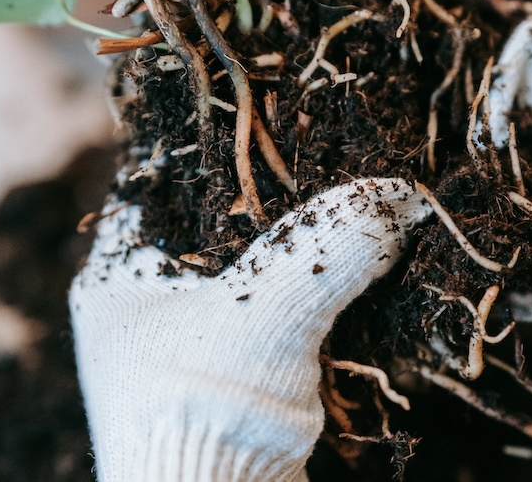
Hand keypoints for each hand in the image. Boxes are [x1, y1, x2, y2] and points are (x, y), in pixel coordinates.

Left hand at [70, 179, 430, 481]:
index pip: (172, 177)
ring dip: (311, 234)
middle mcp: (156, 296)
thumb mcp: (269, 311)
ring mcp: (202, 329)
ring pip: (262, 256)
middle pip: (224, 214)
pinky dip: (322, 276)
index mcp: (126, 271)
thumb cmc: (209, 413)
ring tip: (356, 192)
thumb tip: (405, 195)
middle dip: (283, 190)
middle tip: (335, 151)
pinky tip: (358, 251)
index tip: (285, 117)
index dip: (227, 144)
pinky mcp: (245, 359)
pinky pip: (285, 296)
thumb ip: (332, 243)